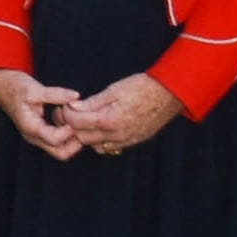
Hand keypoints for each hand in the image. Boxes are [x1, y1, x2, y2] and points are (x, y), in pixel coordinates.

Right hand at [0, 66, 81, 160]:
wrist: (1, 85)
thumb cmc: (15, 87)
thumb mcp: (34, 88)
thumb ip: (55, 94)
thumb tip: (75, 96)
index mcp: (30, 127)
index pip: (56, 140)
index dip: (69, 129)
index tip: (73, 114)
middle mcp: (33, 136)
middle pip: (61, 153)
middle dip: (76, 141)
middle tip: (80, 124)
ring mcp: (36, 136)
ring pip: (61, 149)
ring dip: (72, 139)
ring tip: (74, 120)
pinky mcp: (40, 133)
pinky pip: (58, 142)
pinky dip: (68, 134)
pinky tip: (68, 119)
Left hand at [59, 70, 182, 154]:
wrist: (170, 94)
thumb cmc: (142, 88)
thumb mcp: (113, 90)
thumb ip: (91, 102)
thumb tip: (72, 107)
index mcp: (110, 120)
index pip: (76, 123)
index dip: (67, 114)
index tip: (66, 106)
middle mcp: (117, 134)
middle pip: (83, 137)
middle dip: (73, 126)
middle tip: (71, 114)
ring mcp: (126, 140)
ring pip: (95, 145)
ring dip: (86, 135)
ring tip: (86, 121)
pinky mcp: (133, 141)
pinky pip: (110, 147)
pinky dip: (100, 140)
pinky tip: (100, 128)